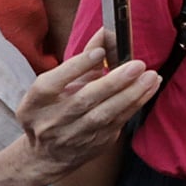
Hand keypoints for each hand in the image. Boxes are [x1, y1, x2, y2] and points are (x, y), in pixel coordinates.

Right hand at [16, 33, 159, 175]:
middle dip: (113, 82)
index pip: (51, 83)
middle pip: (83, 100)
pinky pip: (119, 121)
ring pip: (104, 114)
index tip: (100, 52)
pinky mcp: (95, 142)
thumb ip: (82, 59)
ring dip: (131, 94)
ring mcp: (73, 135)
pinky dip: (137, 103)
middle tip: (137, 65)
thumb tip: (107, 31)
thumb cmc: (55, 108)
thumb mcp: (58, 85)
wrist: (48, 154)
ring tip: (150, 76)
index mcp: (35, 103)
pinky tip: (150, 87)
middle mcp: (51, 121)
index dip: (76, 67)